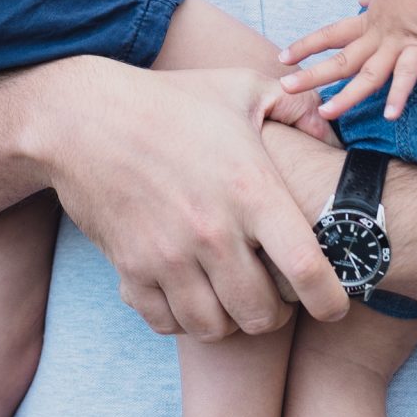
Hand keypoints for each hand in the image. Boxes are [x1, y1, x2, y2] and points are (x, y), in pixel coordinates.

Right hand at [41, 60, 348, 338]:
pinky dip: (183, 320)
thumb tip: (327, 127)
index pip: (308, 271)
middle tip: (274, 295)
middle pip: (263, 315)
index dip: (331, 301)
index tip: (333, 305)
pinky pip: (167, 324)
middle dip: (277, 314)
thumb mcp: (239, 88)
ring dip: (229, 320)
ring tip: (231, 297)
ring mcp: (170, 255)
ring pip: (216, 328)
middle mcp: (214, 231)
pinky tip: (189, 294)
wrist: (83, 117)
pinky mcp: (132, 269)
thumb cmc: (170, 101)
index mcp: (251, 190)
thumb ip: (294, 105)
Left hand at [279, 0, 416, 122]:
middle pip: (340, 61)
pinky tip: (390, 115)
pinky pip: (407, 75)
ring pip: (368, 76)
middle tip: (284, 87)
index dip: (306, 47)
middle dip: (312, 76)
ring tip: (326, 114)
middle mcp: (377, 34)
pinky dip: (399, 94)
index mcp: (370, 20)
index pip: (331, 35)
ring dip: (347, 97)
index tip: (284, 57)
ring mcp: (396, 42)